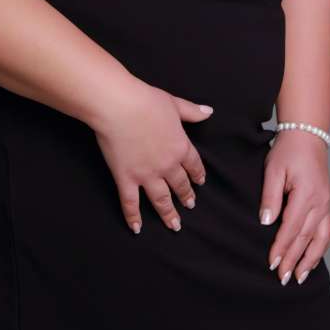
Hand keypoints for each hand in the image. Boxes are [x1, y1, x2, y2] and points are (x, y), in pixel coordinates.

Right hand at [90, 78, 213, 233]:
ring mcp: (146, 174)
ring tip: (174, 224)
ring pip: (161, 199)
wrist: (120, 107)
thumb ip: (192, 111)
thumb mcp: (174, 103)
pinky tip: (137, 228)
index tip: (199, 183)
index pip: (193, 165)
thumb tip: (209, 111)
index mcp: (180, 146)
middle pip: (179, 184)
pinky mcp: (126, 178)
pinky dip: (133, 217)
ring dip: (168, 213)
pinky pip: (131, 203)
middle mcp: (166, 164)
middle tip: (190, 205)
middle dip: (186, 196)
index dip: (197, 174)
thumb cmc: (146, 101)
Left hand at [259, 130, 329, 285]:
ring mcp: (327, 204)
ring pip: (321, 239)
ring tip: (299, 276)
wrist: (307, 136)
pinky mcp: (328, 204)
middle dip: (293, 259)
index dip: (281, 247)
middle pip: (306, 238)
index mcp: (306, 195)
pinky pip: (328, 231)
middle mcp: (320, 203)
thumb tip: (266, 222)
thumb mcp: (273, 169)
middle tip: (283, 278)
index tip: (272, 263)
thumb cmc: (288, 151)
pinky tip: (314, 258)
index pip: (292, 228)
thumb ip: (270, 197)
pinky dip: (322, 247)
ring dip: (310, 259)